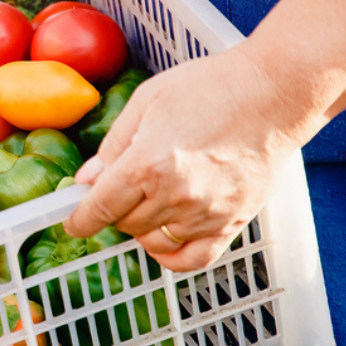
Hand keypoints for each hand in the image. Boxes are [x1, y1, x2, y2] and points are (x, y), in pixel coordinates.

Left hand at [63, 0, 345, 271]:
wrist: (274, 92)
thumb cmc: (209, 86)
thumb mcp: (146, 102)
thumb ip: (112, 146)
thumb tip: (85, 181)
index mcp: (147, 164)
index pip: (99, 208)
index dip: (79, 219)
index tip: (72, 221)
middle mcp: (175, 195)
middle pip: (124, 224)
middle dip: (112, 211)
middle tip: (118, 190)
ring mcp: (206, 213)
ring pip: (152, 241)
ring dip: (140, 227)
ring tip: (146, 202)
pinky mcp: (233, 221)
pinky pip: (193, 259)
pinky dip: (171, 256)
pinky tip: (163, 240)